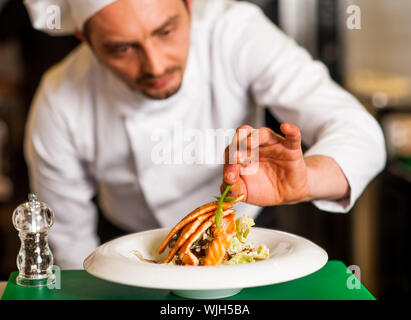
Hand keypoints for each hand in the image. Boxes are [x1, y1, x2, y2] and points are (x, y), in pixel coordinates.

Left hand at [221, 123, 349, 206]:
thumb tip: (228, 180)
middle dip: (237, 143)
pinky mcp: (291, 149)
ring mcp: (273, 145)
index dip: (228, 161)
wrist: (286, 195)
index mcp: (241, 154)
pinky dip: (291, 130)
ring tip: (249, 143)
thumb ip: (233, 188)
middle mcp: (256, 146)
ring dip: (255, 136)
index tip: (230, 177)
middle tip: (236, 157)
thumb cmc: (262, 189)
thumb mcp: (244, 192)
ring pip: (263, 133)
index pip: (230, 151)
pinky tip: (285, 127)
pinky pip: (292, 136)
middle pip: (244, 135)